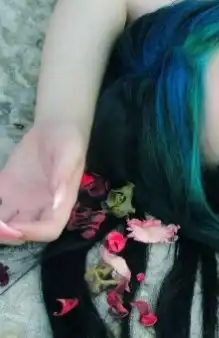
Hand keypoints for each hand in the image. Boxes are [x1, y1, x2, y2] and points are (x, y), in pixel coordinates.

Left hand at [0, 122, 84, 242]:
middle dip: (6, 234)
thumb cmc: (69, 140)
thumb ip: (63, 179)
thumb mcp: (69, 156)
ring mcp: (22, 199)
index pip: (49, 230)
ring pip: (5, 223)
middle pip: (24, 232)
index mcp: (60, 202)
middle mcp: (40, 206)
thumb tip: (57, 204)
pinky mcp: (7, 188)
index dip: (32, 233)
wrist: (56, 126)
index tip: (14, 226)